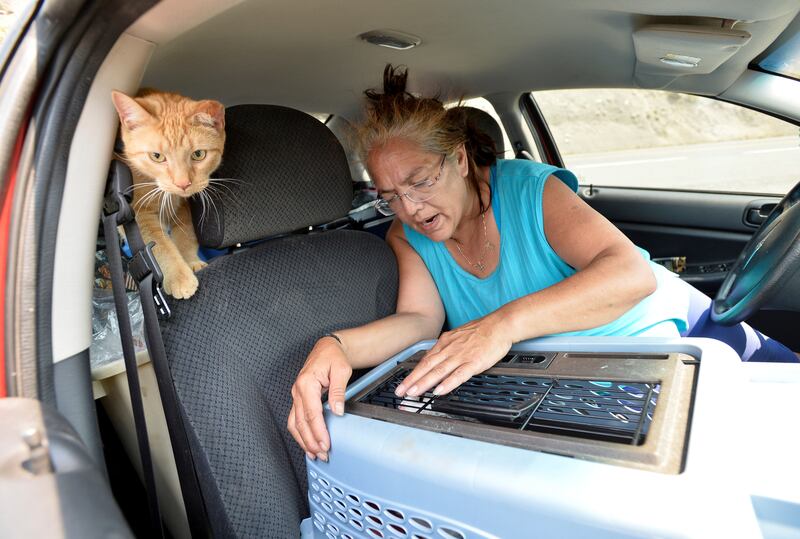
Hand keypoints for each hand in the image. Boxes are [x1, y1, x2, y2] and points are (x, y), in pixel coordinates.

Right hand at [287, 336, 351, 461]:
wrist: (327, 348)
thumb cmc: (333, 357)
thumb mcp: (341, 370)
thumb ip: (338, 391)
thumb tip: (337, 411)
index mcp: (306, 382)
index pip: (311, 413)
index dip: (318, 431)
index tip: (325, 444)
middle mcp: (297, 390)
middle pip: (301, 422)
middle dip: (311, 441)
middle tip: (322, 454)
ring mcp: (296, 395)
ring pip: (294, 423)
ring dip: (303, 441)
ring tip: (314, 454)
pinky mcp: (298, 399)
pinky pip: (295, 419)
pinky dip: (300, 434)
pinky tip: (307, 444)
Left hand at [395, 315, 511, 397]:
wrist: (500, 325)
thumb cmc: (482, 330)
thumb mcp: (459, 335)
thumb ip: (448, 347)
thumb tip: (438, 357)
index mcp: (445, 342)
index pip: (425, 359)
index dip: (414, 372)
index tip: (404, 383)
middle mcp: (449, 349)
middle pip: (427, 366)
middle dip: (412, 380)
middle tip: (400, 391)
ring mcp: (461, 356)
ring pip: (438, 371)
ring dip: (423, 383)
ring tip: (413, 393)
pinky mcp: (474, 362)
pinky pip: (458, 375)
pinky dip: (447, 383)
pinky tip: (439, 391)